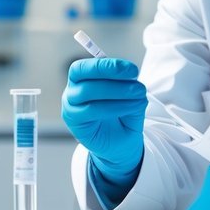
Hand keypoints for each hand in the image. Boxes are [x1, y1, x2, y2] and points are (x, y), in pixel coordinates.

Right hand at [61, 57, 145, 177]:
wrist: (120, 144)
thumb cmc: (122, 115)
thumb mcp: (130, 97)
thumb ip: (128, 85)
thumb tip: (132, 78)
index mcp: (82, 79)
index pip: (84, 67)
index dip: (106, 65)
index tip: (132, 70)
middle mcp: (72, 92)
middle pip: (84, 76)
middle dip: (113, 74)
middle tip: (137, 82)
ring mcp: (70, 108)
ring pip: (87, 91)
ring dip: (117, 91)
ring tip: (139, 94)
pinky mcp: (75, 123)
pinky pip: (92, 111)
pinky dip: (114, 106)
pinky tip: (130, 107)